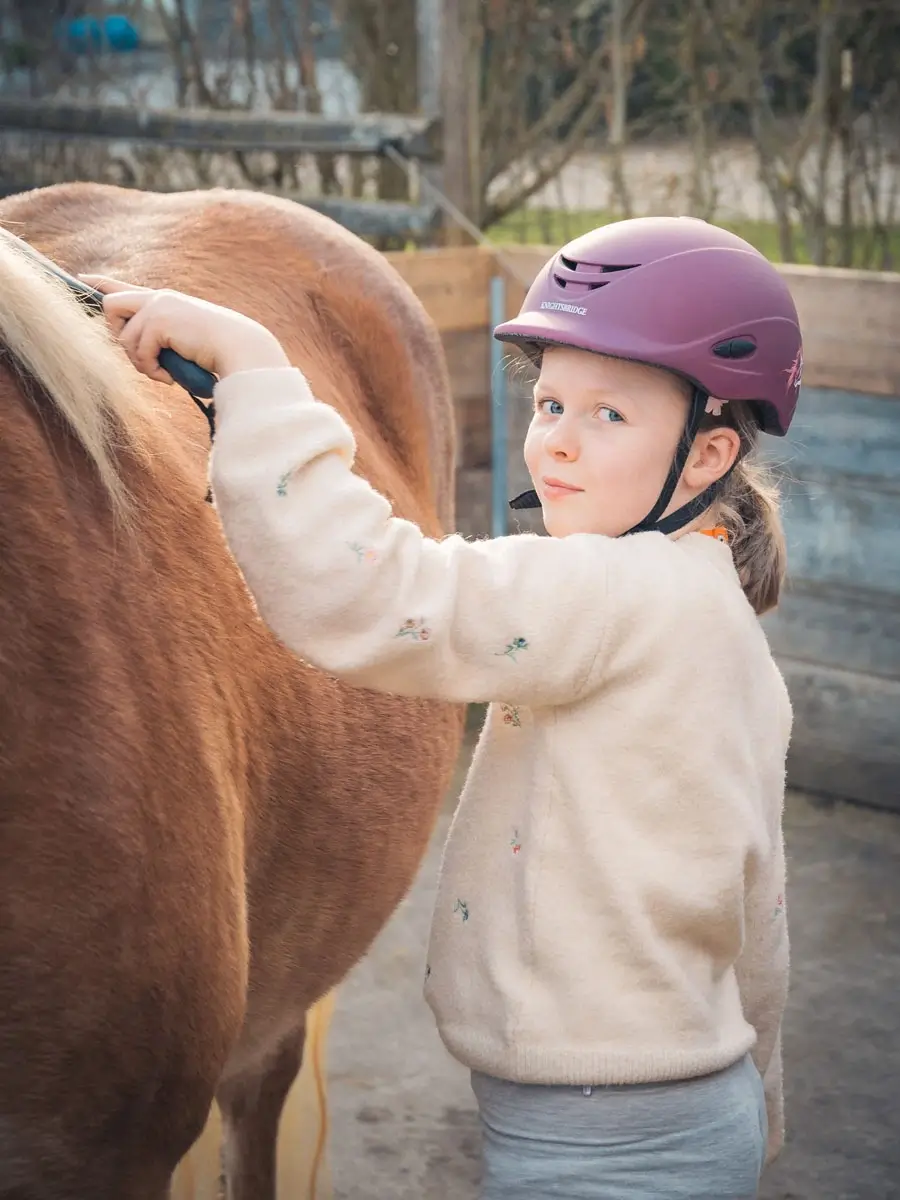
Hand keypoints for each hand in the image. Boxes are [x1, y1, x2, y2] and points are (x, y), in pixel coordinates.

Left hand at [80, 276, 290, 384]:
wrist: (240, 349)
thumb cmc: (220, 353)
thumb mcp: (187, 340)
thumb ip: (164, 339)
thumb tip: (138, 351)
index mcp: (166, 301)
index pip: (125, 287)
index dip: (102, 283)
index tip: (82, 278)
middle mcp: (159, 298)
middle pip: (110, 306)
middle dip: (118, 336)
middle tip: (144, 357)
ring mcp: (158, 307)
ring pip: (123, 337)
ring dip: (140, 362)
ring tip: (163, 372)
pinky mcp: (158, 321)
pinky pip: (138, 351)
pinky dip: (152, 370)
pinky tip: (169, 377)